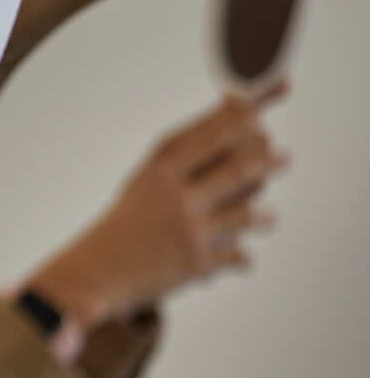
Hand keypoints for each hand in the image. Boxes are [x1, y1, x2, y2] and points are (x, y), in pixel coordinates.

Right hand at [36, 81, 289, 326]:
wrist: (94, 271)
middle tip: (283, 156)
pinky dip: (241, 257)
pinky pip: (237, 257)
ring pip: (247, 214)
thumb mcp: (146, 183)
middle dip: (266, 162)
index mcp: (160, 172)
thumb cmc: (126, 222)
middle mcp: (177, 197)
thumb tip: (240, 148)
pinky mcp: (199, 264)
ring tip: (269, 217)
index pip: (208, 136)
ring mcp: (190, 230)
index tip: (258, 106)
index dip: (238, 118)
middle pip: (236, 170)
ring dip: (264, 216)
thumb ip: (186, 165)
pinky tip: (241, 256)